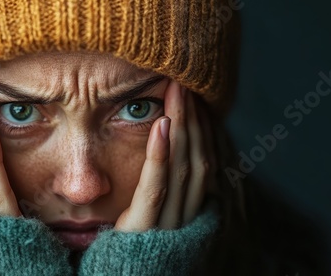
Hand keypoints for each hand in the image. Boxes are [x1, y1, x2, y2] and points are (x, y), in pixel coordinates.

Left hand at [115, 80, 215, 230]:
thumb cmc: (127, 245)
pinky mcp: (144, 229)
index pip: (203, 163)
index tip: (195, 99)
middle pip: (198, 160)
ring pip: (184, 168)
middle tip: (187, 84)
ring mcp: (167, 224)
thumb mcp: (149, 213)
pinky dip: (161, 155)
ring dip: (183, 127)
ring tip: (178, 92)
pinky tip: (163, 124)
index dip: (202, 130)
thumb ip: (159, 186)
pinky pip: (156, 187)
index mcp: (188, 211)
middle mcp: (185, 217)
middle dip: (194, 120)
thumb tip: (162, 147)